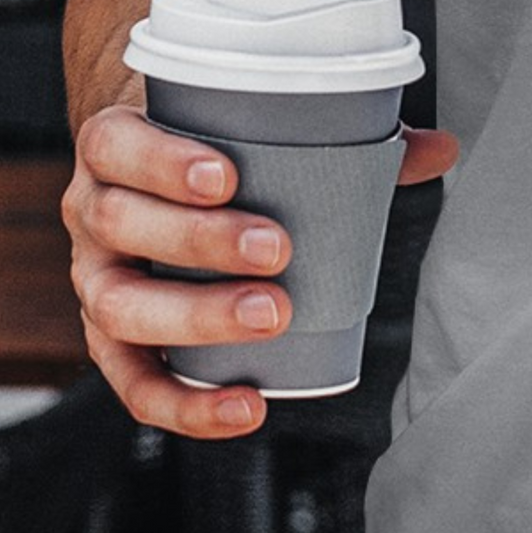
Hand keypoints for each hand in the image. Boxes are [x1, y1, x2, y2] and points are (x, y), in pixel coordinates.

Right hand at [62, 100, 461, 439]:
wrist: (145, 176)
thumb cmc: (207, 147)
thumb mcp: (249, 125)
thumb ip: (340, 136)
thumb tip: (440, 149)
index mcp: (113, 146)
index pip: (117, 146)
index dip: (162, 162)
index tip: (228, 176)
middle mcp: (91, 211)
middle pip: (121, 226)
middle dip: (198, 242)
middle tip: (277, 250)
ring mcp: (95, 278)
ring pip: (118, 306)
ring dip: (196, 316)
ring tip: (272, 314)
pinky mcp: (112, 340)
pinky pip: (133, 383)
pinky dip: (185, 403)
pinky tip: (246, 407)